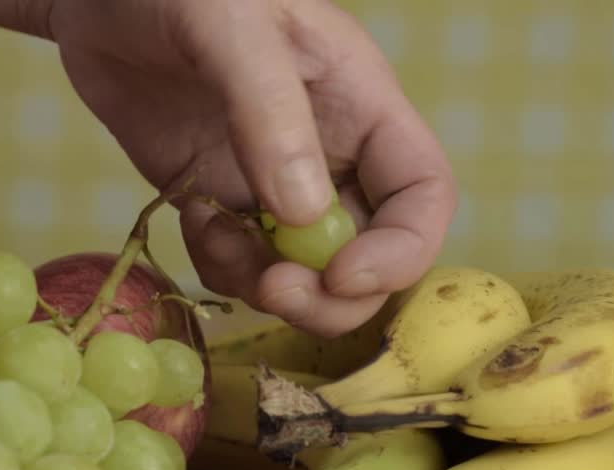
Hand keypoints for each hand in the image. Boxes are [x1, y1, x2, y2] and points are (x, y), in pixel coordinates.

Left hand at [0, 0, 455, 335]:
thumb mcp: (234, 30)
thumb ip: (271, 114)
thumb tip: (303, 216)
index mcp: (362, 105)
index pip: (422, 195)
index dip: (401, 251)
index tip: (342, 276)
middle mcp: (329, 154)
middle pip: (371, 255)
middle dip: (334, 295)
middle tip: (278, 291)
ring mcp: (271, 183)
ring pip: (305, 273)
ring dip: (271, 289)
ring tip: (216, 242)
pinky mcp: (218, 199)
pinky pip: (240, 263)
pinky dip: (222, 266)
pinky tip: (191, 221)